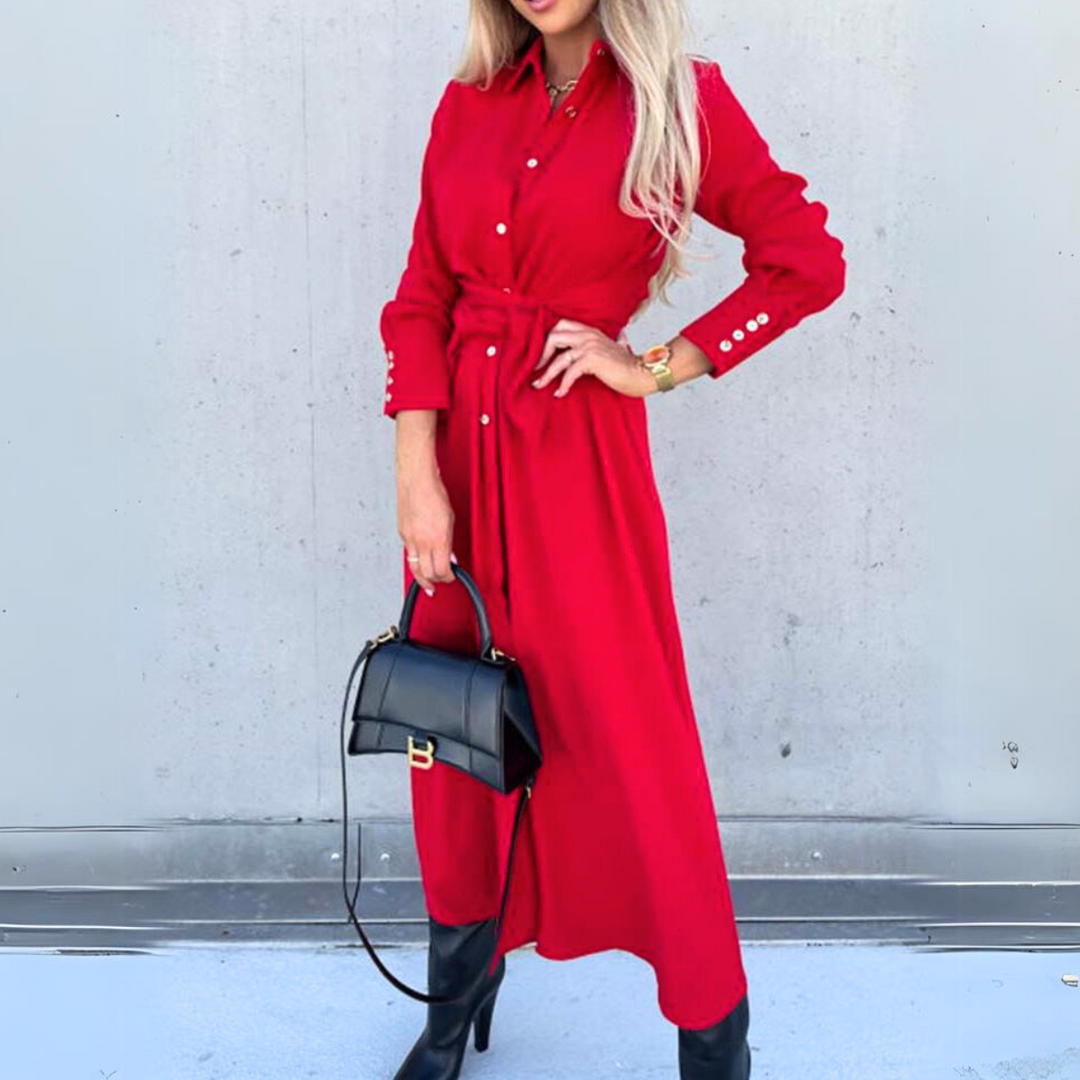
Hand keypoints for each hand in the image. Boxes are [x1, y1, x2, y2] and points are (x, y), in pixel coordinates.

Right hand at [397, 465, 455, 595]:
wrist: (416, 482)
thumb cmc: (434, 495)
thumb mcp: (450, 521)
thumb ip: (449, 542)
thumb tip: (450, 557)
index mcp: (438, 539)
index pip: (442, 570)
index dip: (448, 578)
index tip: (451, 577)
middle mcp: (422, 542)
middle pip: (427, 573)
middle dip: (434, 581)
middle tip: (439, 583)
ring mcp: (409, 539)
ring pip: (414, 567)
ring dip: (422, 577)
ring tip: (427, 583)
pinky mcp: (402, 534)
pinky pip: (408, 553)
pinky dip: (415, 560)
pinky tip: (420, 561)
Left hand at [531, 319, 655, 398]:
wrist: (642, 373)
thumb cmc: (627, 367)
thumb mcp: (614, 349)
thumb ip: (608, 343)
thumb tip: (612, 340)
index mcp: (591, 331)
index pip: (561, 325)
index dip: (547, 339)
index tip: (542, 357)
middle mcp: (589, 335)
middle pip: (554, 336)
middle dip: (541, 354)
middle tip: (536, 370)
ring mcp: (590, 346)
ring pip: (559, 358)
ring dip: (546, 374)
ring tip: (539, 386)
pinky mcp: (592, 360)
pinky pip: (570, 372)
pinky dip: (562, 384)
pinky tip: (560, 394)